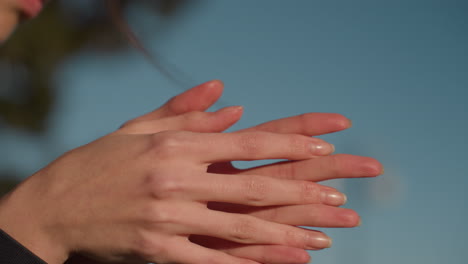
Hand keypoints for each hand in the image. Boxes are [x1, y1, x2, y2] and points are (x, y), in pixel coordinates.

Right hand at [0, 82, 339, 263]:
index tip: (326, 146)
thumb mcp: (140, 128)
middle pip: (253, 186)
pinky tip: (278, 263)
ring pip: (240, 228)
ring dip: (285, 233)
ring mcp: (168, 218)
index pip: (248, 142)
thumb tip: (233, 102)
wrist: (56, 206)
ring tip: (322, 238)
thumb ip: (187, 112)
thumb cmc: (101, 162)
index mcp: (175, 145)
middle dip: (302, 192)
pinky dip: (249, 263)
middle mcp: (176, 179)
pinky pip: (212, 261)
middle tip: (340, 198)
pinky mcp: (158, 251)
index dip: (290, 144)